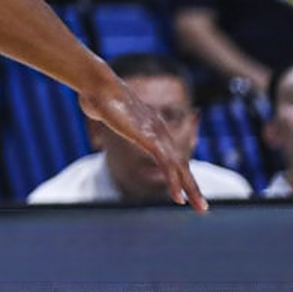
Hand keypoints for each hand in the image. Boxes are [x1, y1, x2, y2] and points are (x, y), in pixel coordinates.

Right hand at [79, 79, 208, 211]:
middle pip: (181, 163)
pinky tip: (178, 198)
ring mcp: (157, 135)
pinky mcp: (151, 139)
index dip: (179, 173)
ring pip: (179, 168)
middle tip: (202, 207)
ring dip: (190, 189)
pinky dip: (174, 183)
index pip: (171, 154)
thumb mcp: (102, 106)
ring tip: (199, 207)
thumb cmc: (96, 93)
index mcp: (151, 125)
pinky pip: (167, 166)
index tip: (185, 189)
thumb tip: (90, 103)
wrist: (97, 84)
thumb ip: (102, 110)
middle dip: (192, 186)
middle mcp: (159, 131)